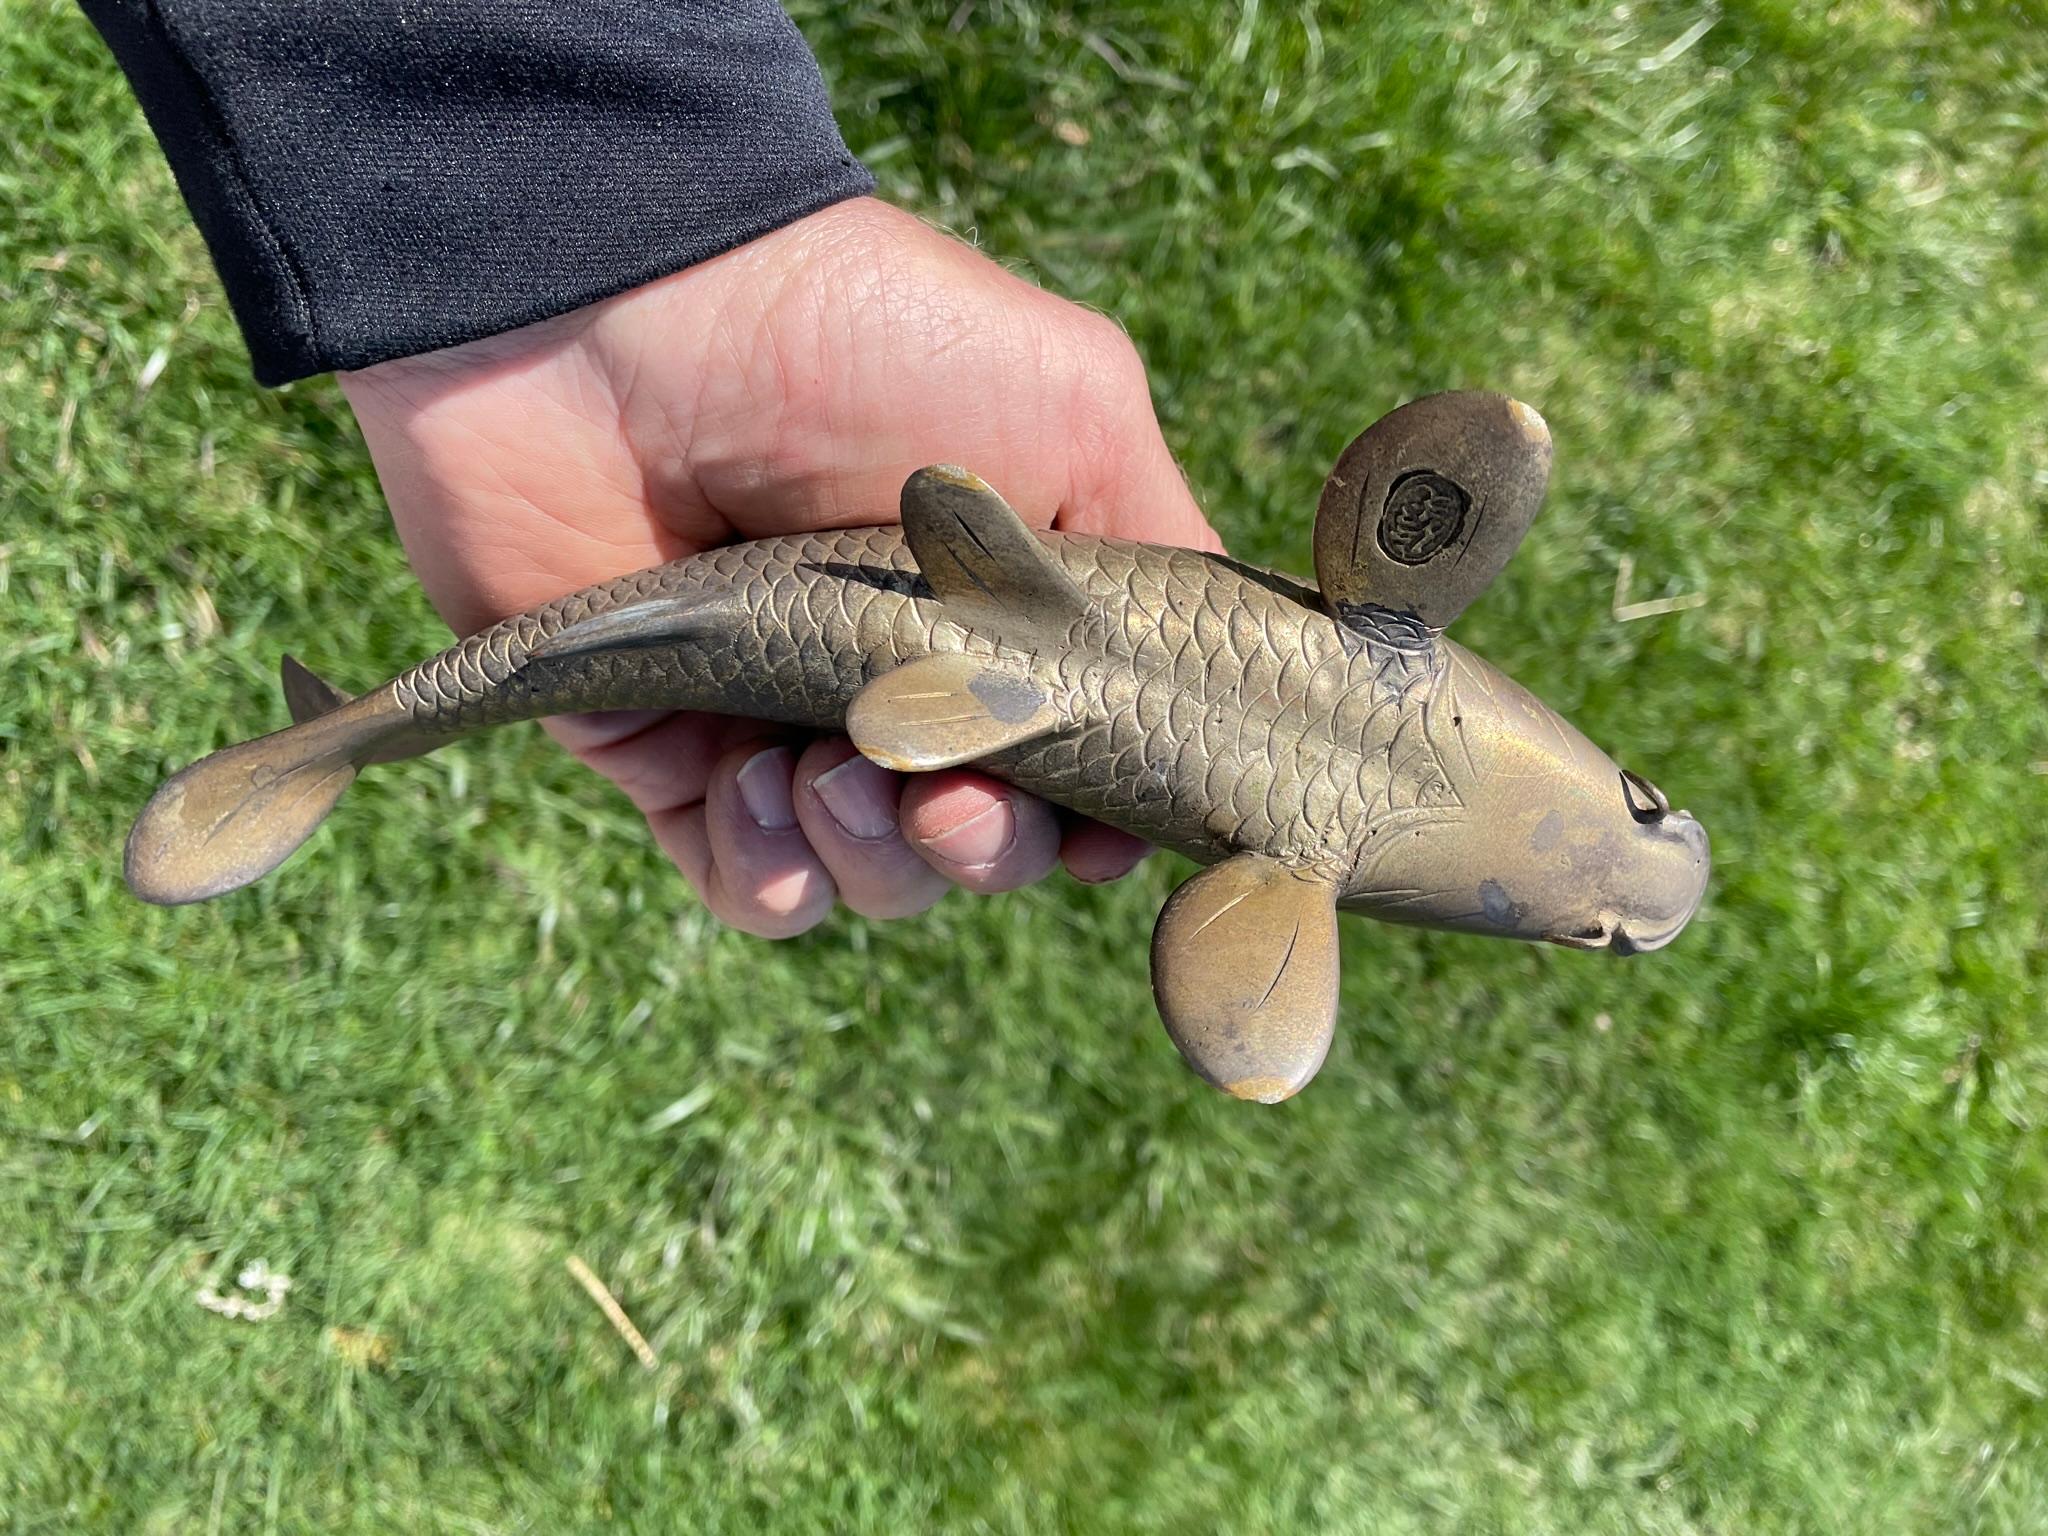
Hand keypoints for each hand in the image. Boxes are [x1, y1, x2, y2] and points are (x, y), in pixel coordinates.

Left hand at [338, 197, 1219, 935]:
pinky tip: (758, 789)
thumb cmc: (862, 341)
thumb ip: (1164, 550)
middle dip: (986, 845)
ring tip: (833, 764)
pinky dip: (771, 871)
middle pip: (990, 846)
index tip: (1098, 811)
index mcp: (1011, 616)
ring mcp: (788, 725)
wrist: (620, 311)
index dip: (1104, 816)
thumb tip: (1212, 697)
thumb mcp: (1075, 408)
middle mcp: (911, 683)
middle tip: (949, 783)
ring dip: (878, 857)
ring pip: (878, 880)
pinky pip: (749, 885)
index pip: (1089, 769)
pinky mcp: (668, 755)